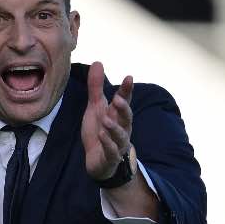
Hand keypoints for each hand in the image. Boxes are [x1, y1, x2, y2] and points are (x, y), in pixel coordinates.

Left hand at [82, 61, 134, 180]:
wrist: (97, 161)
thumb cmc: (99, 132)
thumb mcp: (95, 108)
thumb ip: (96, 87)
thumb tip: (98, 62)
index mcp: (118, 115)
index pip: (124, 101)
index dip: (127, 90)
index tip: (129, 77)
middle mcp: (121, 128)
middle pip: (127, 118)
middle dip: (124, 109)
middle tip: (117, 99)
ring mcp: (117, 144)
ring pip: (120, 135)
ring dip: (114, 128)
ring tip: (106, 121)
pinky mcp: (110, 158)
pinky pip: (112, 151)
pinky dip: (107, 144)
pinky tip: (101, 135)